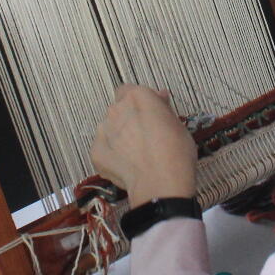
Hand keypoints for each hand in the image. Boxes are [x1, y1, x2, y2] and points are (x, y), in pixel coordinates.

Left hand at [90, 85, 196, 202]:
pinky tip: (127, 164)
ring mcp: (104, 131)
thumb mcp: (178, 124)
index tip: (150, 112)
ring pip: (109, 128)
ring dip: (119, 135)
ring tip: (136, 153)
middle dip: (129, 118)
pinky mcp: (96, 152)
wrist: (161, 183)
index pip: (131, 90)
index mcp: (137, 97)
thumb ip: (163, 108)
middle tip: (145, 134)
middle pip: (119, 108)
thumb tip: (159, 98)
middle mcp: (117, 109)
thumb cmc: (175, 153)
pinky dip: (112, 154)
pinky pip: (103, 149)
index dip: (140, 102)